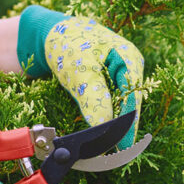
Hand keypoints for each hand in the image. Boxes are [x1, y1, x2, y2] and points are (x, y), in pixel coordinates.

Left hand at [17, 5, 143, 150]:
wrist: (49, 33)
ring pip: (120, 105)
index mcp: (130, 59)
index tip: (123, 146)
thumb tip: (105, 126)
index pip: (134, 98)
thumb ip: (94, 98)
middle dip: (121, 125)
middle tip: (112, 150)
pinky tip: (99, 129)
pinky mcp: (109, 81)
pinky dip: (104, 115)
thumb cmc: (66, 44)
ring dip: (112, 122)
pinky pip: (111, 102)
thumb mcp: (79, 71)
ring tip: (105, 144)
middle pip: (130, 103)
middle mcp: (130, 67)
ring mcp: (120, 74)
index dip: (129, 124)